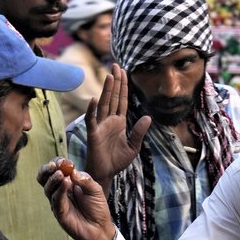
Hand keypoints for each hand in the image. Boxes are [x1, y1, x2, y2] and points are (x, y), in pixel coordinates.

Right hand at [37, 160, 115, 239]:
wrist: (100, 228)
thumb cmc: (97, 208)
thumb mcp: (95, 189)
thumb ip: (85, 180)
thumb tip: (72, 171)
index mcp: (67, 182)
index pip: (56, 169)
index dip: (56, 163)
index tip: (62, 160)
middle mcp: (59, 191)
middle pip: (44, 178)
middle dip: (47, 170)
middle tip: (54, 165)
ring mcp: (58, 202)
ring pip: (48, 188)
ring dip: (54, 179)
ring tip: (62, 174)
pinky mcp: (59, 213)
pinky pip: (56, 200)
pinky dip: (60, 190)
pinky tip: (67, 183)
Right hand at [84, 63, 150, 193]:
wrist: (105, 174)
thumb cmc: (117, 161)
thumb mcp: (133, 146)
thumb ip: (139, 131)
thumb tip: (147, 116)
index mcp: (119, 122)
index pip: (122, 100)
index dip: (123, 86)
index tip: (124, 72)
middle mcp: (109, 121)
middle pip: (113, 97)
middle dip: (115, 82)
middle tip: (116, 65)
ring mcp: (101, 126)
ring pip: (104, 104)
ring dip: (106, 90)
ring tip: (110, 76)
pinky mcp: (93, 134)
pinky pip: (92, 120)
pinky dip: (92, 110)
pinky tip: (94, 99)